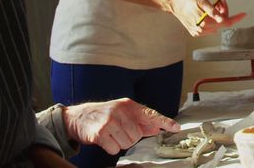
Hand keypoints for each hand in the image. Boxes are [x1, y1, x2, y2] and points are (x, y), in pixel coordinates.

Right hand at [63, 98, 179, 154]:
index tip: (176, 127)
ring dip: (119, 143)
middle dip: (129, 138)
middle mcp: (120, 111)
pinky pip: (115, 149)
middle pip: (137, 135)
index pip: (150, 113)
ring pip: (127, 143)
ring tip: (110, 135)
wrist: (77, 118)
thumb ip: (139, 121)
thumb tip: (155, 128)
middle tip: (118, 132)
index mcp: (128, 105)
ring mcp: (110, 121)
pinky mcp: (100, 133)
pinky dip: (110, 147)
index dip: (164, 121)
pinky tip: (104, 140)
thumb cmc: (102, 116)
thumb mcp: (121, 114)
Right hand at [167, 0, 245, 36]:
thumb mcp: (202, 0)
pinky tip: (207, 12)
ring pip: (215, 25)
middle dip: (223, 12)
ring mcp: (198, 32)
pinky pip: (209, 27)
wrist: (174, 2)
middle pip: (221, 23)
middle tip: (220, 1)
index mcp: (205, 22)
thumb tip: (222, 19)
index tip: (244, 14)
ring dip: (217, 16)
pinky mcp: (195, 32)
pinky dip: (211, 20)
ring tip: (212, 5)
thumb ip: (212, 10)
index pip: (225, 22)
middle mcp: (202, 30)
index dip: (236, 18)